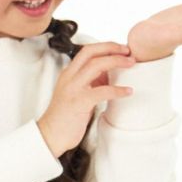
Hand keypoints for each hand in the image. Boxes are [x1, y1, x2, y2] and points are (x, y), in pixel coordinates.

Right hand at [37, 41, 136, 157]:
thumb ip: (90, 82)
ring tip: (130, 63)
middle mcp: (69, 77)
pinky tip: (127, 91)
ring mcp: (73, 89)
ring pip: (96, 65)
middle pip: (91, 52)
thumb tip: (108, 74)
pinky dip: (117, 90)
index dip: (105, 46)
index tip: (120, 48)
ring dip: (116, 61)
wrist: (50, 135)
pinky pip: (102, 91)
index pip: (86, 51)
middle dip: (111, 47)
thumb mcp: (76, 93)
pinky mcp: (79, 102)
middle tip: (127, 50)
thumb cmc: (64, 117)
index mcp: (68, 74)